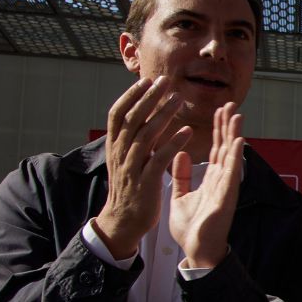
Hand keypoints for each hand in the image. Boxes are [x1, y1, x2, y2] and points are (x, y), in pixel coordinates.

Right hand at [94, 77, 192, 258]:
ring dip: (163, 115)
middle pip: (132, 119)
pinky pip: (160, 158)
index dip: (131, 96)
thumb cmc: (130, 188)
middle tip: (165, 81)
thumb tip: (141, 116)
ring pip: (146, 135)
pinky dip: (173, 143)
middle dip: (148, 98)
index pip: (117, 114)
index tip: (146, 80)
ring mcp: (131, 167)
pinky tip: (188, 131)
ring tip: (178, 99)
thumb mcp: (125, 159)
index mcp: (114, 146)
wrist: (124, 221)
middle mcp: (119, 153)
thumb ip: (132, 139)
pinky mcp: (146, 182)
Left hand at [170, 102, 242, 268]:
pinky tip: (238, 140)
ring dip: (234, 134)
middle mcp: (221, 180)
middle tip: (231, 104)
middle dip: (228, 125)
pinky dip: (235, 156)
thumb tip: (181, 153)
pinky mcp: (226, 197)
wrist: (196, 250)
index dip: (218, 129)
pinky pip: (232, 173)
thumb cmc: (191, 228)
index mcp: (211, 179)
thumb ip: (181, 176)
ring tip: (237, 115)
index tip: (219, 110)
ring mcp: (226, 188)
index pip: (216, 149)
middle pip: (225, 147)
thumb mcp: (180, 196)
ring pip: (231, 156)